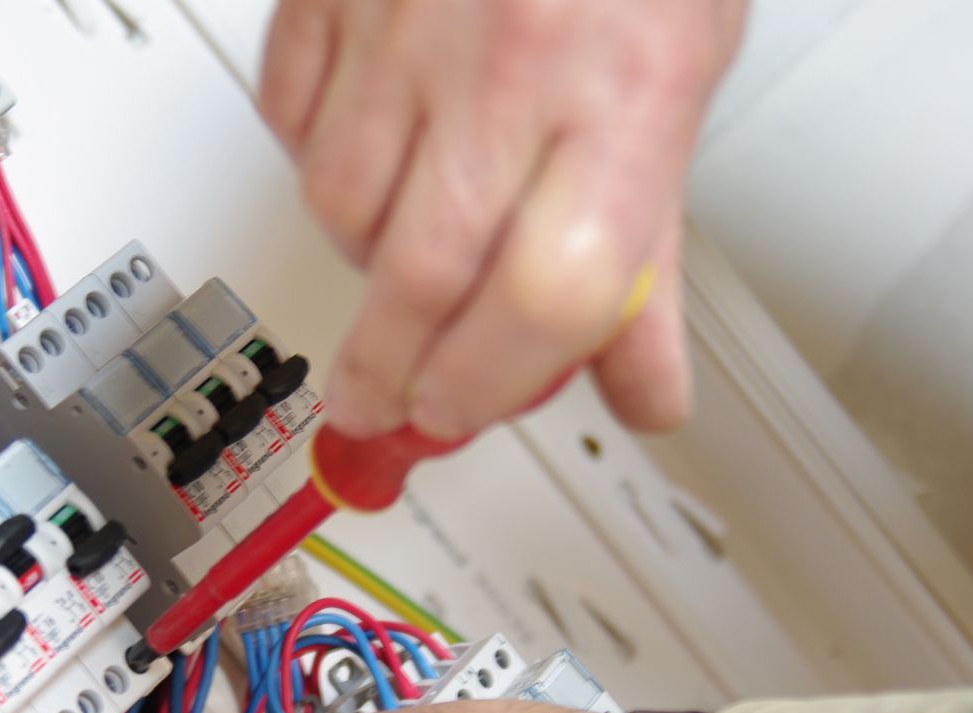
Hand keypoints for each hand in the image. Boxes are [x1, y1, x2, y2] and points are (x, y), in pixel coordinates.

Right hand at [260, 0, 746, 437]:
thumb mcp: (679, 87)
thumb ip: (648, 256)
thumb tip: (639, 386)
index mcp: (624, 95)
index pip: (551, 296)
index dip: (495, 384)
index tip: (463, 415)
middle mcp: (510, 65)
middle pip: (423, 275)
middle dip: (395, 372)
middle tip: (386, 407)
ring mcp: (407, 29)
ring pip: (345, 210)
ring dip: (366, 268)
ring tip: (401, 270)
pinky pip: (293, 125)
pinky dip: (319, 169)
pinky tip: (364, 166)